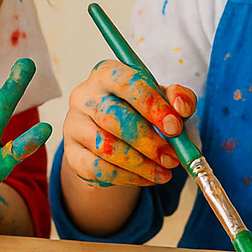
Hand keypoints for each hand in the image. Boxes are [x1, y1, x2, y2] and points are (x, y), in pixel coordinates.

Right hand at [60, 60, 194, 187]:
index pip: (128, 84)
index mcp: (108, 73)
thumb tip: (181, 106)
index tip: (175, 128)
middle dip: (148, 141)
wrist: (113, 136)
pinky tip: (145, 177)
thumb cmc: (139, 112)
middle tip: (172, 157)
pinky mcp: (71, 153)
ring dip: (140, 164)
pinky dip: (126, 177)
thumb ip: (178, 98)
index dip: (154, 106)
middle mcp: (85, 95)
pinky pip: (96, 168)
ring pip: (105, 146)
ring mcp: (74, 124)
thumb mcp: (162, 100)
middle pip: (114, 118)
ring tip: (163, 172)